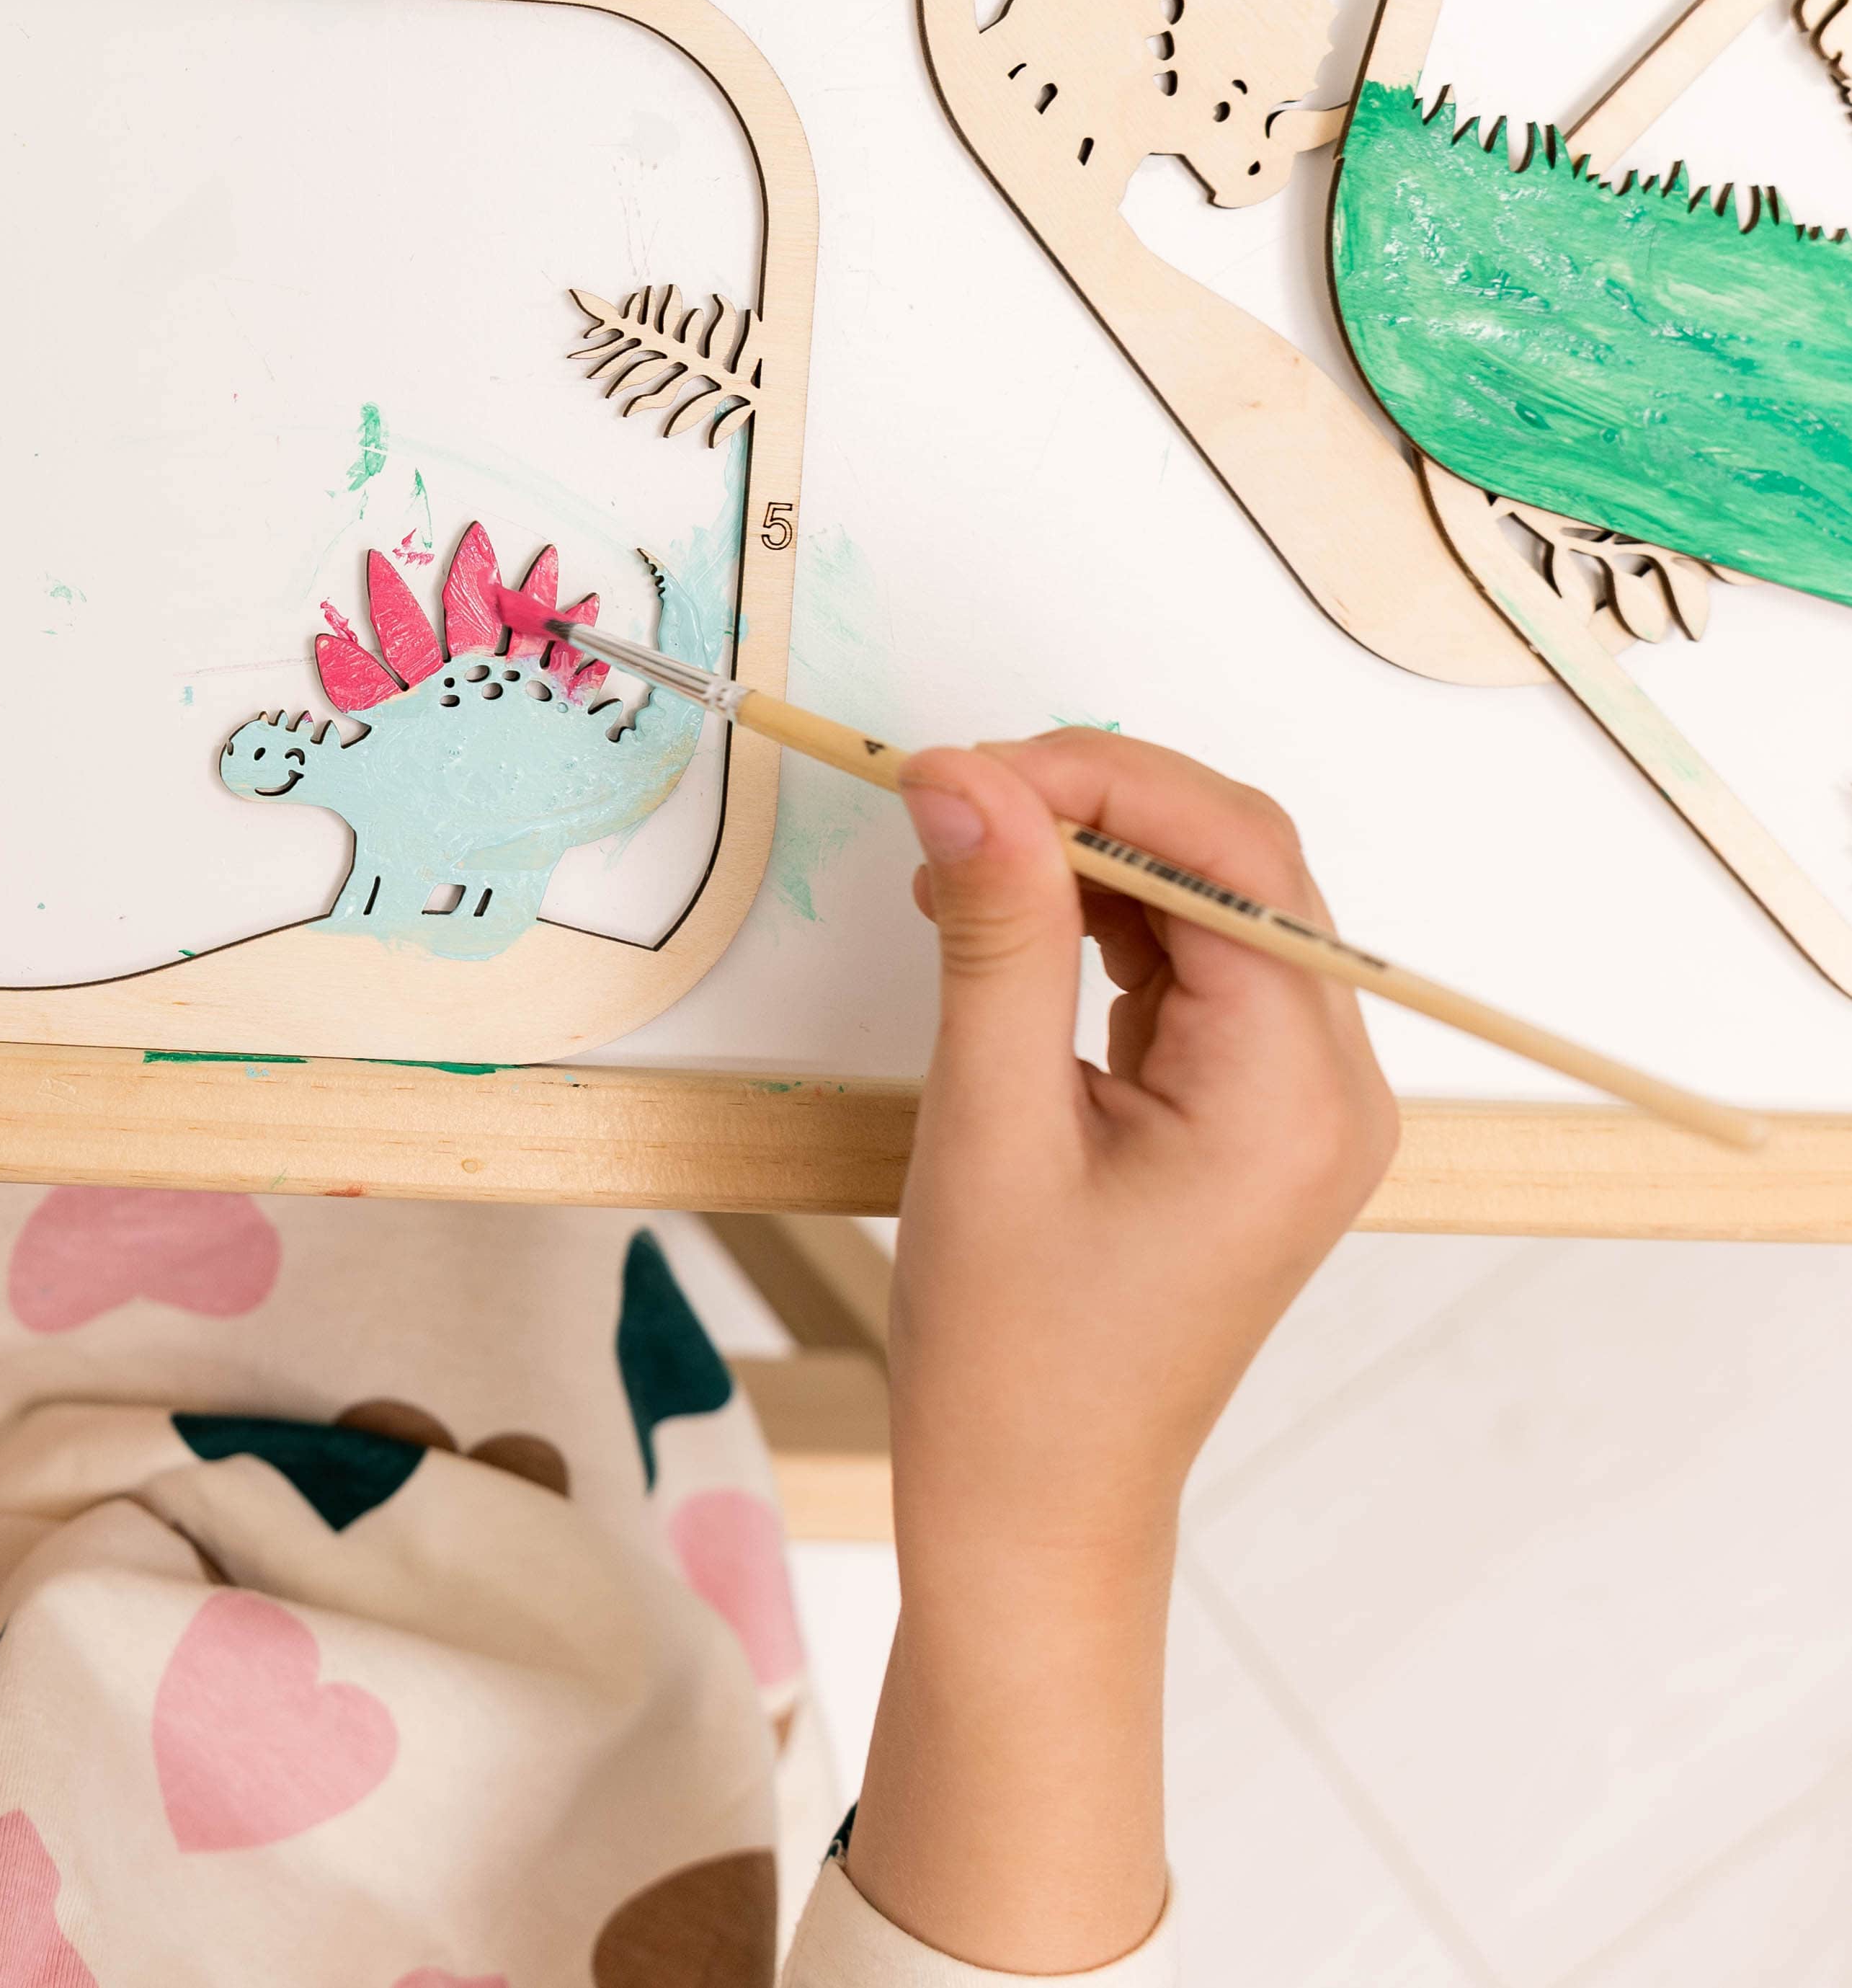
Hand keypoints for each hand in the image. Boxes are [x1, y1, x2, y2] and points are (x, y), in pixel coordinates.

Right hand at [848, 733, 1394, 1975]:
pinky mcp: (1245, 1113)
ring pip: (1209, 902)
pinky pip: (1186, 965)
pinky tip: (998, 922)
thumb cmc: (1014, 1359)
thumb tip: (964, 777)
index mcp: (1295, 1098)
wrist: (1033, 1510)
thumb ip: (994, 935)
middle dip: (1091, 805)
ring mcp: (1294, 1102)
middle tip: (947, 802)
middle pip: (1238, 864)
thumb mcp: (989, 1126)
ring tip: (955, 869)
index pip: (1234, 858)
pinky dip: (1093, 921)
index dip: (1100, 780)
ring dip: (1084, 858)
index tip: (961, 768)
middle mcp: (1329, 1087)